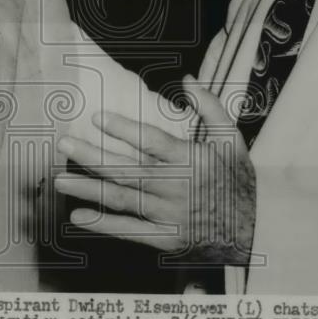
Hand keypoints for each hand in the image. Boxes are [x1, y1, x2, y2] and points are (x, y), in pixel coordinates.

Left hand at [54, 75, 255, 264]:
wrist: (257, 231)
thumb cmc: (239, 181)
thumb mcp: (233, 140)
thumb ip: (210, 108)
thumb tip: (187, 79)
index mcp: (192, 160)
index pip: (153, 142)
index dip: (125, 129)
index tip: (97, 117)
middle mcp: (177, 187)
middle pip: (129, 170)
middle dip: (94, 157)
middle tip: (64, 144)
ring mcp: (170, 215)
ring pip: (124, 199)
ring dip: (89, 189)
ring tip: (60, 179)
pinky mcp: (166, 238)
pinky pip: (131, 230)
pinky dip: (104, 225)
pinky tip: (78, 216)